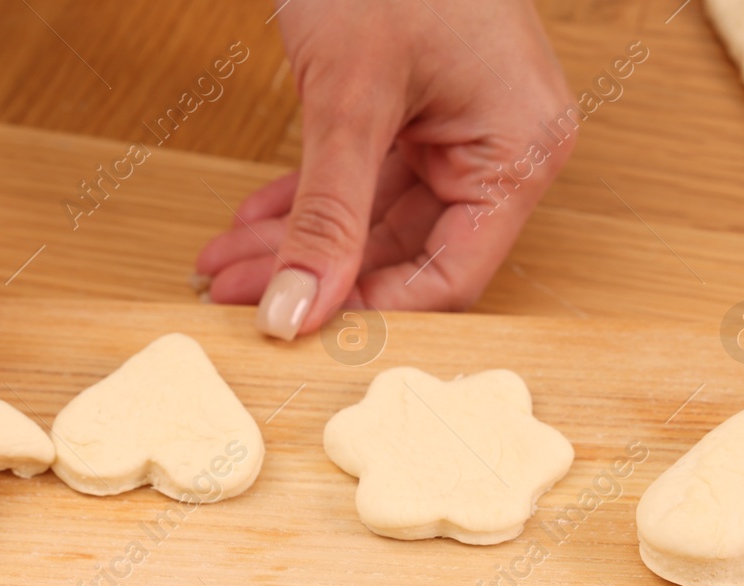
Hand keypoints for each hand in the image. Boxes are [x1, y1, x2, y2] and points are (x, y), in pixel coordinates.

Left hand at [196, 0, 575, 337]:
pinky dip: (303, 203)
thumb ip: (325, 216)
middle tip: (233, 296)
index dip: (371, 312)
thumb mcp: (349, 100)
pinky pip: (359, 182)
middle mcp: (500, 148)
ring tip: (223, 267)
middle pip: (405, 255)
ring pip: (371, 224)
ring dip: (295, 245)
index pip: (453, 277)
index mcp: (520, 150)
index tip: (297, 327)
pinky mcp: (414, 114)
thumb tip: (298, 311)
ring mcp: (457, 131)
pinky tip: (248, 227)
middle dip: (311, 275)